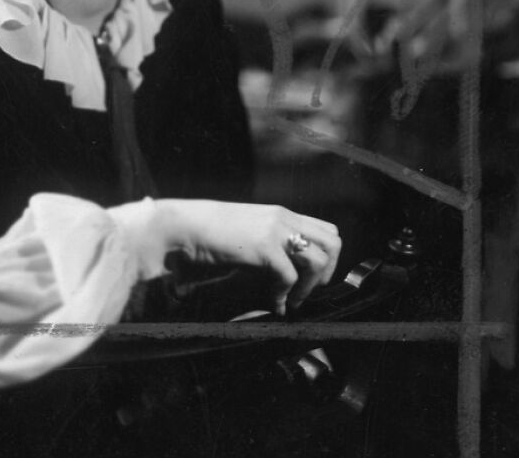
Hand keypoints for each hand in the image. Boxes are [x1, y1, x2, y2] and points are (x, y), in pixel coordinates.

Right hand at [155, 199, 340, 315]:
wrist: (184, 225)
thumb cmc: (209, 231)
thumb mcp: (248, 231)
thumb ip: (268, 242)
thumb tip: (282, 268)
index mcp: (281, 214)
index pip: (325, 229)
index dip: (326, 256)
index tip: (311, 277)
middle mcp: (283, 218)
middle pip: (333, 241)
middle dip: (327, 271)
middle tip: (309, 290)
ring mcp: (275, 231)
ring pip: (319, 259)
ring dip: (309, 286)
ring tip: (293, 300)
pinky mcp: (264, 247)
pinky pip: (289, 277)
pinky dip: (285, 296)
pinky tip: (274, 304)